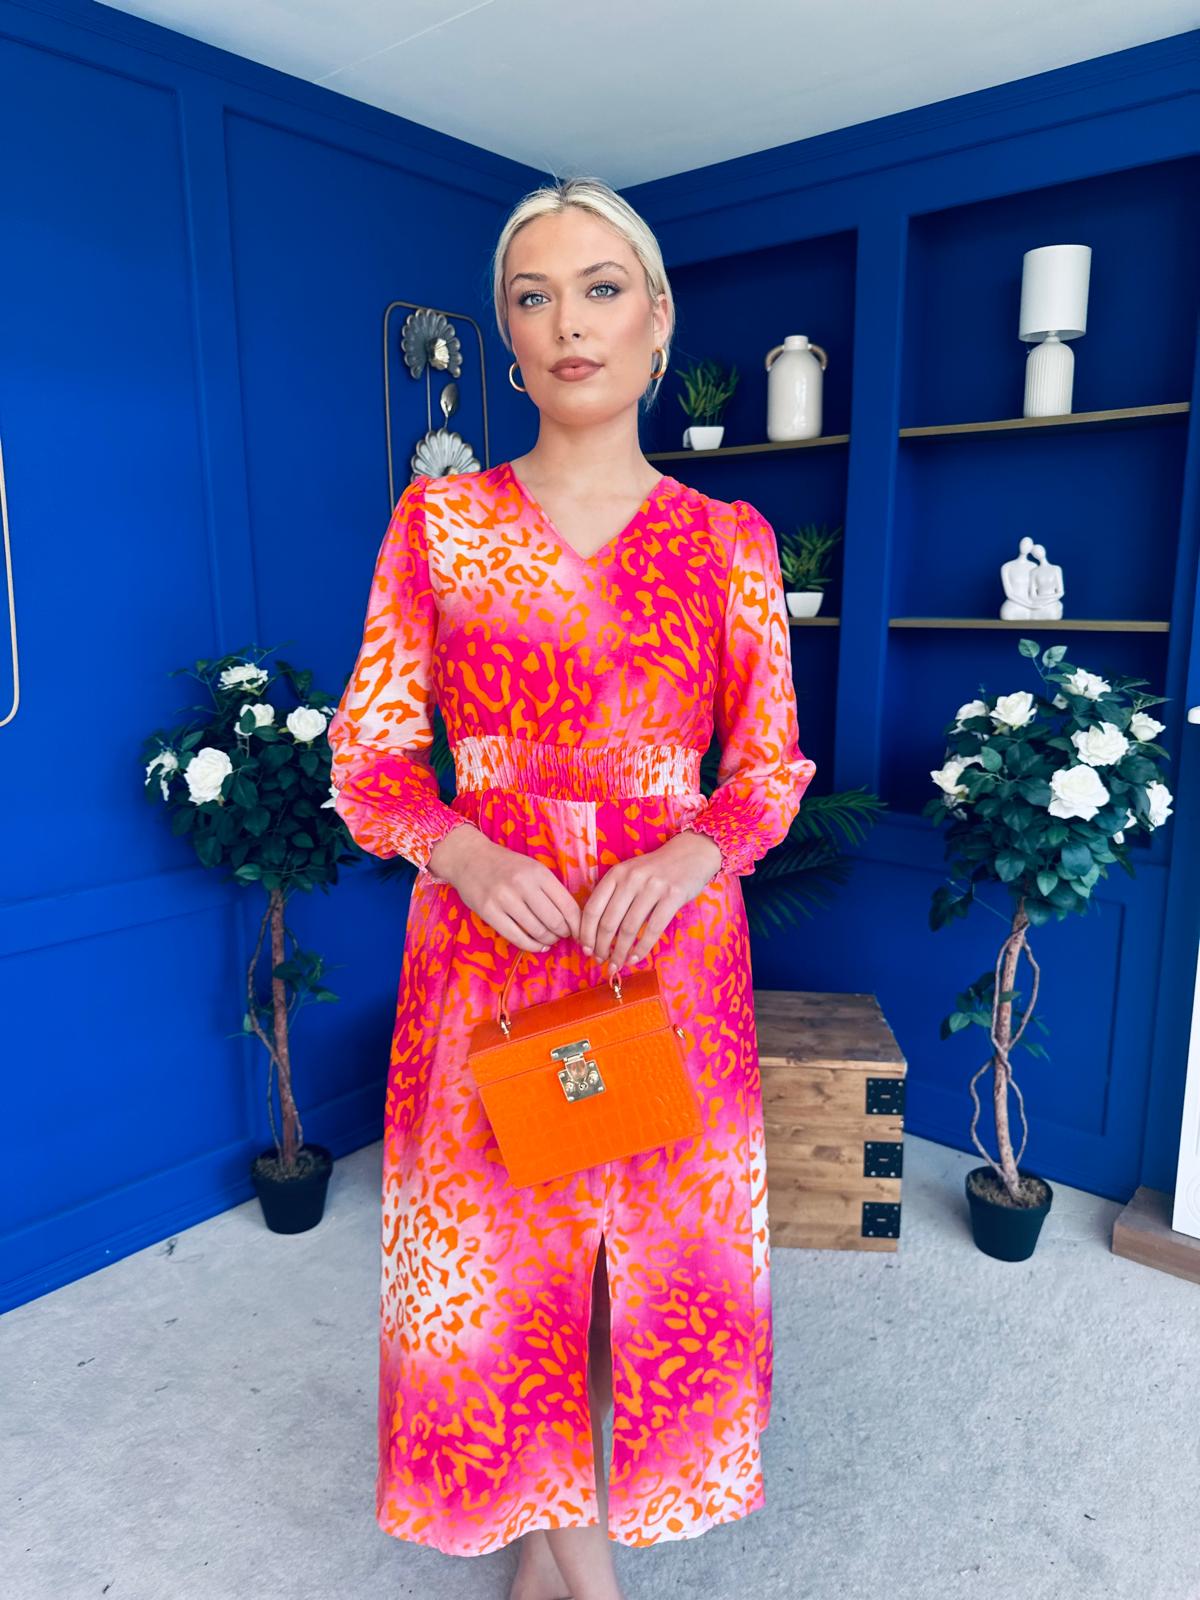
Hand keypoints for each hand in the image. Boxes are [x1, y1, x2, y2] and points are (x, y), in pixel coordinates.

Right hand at [425, 825, 582, 953]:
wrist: (470, 858)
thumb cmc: (506, 865)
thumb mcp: (533, 868)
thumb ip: (551, 889)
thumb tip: (573, 919)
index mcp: (539, 873)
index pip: (568, 906)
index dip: (577, 924)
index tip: (579, 931)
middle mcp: (523, 885)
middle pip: (555, 921)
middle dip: (563, 933)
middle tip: (563, 936)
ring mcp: (504, 899)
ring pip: (537, 931)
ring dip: (548, 940)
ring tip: (549, 940)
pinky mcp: (489, 912)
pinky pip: (516, 937)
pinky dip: (531, 946)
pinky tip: (537, 946)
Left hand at [579, 832, 723, 971]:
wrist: (691, 853)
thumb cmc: (655, 870)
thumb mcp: (629, 874)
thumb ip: (613, 895)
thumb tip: (595, 932)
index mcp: (616, 873)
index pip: (592, 909)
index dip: (586, 933)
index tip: (585, 949)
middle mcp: (631, 879)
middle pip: (608, 922)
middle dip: (601, 947)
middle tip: (601, 961)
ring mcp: (653, 887)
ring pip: (629, 928)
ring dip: (620, 952)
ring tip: (616, 964)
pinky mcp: (672, 897)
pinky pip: (653, 929)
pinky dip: (642, 948)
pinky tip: (635, 958)